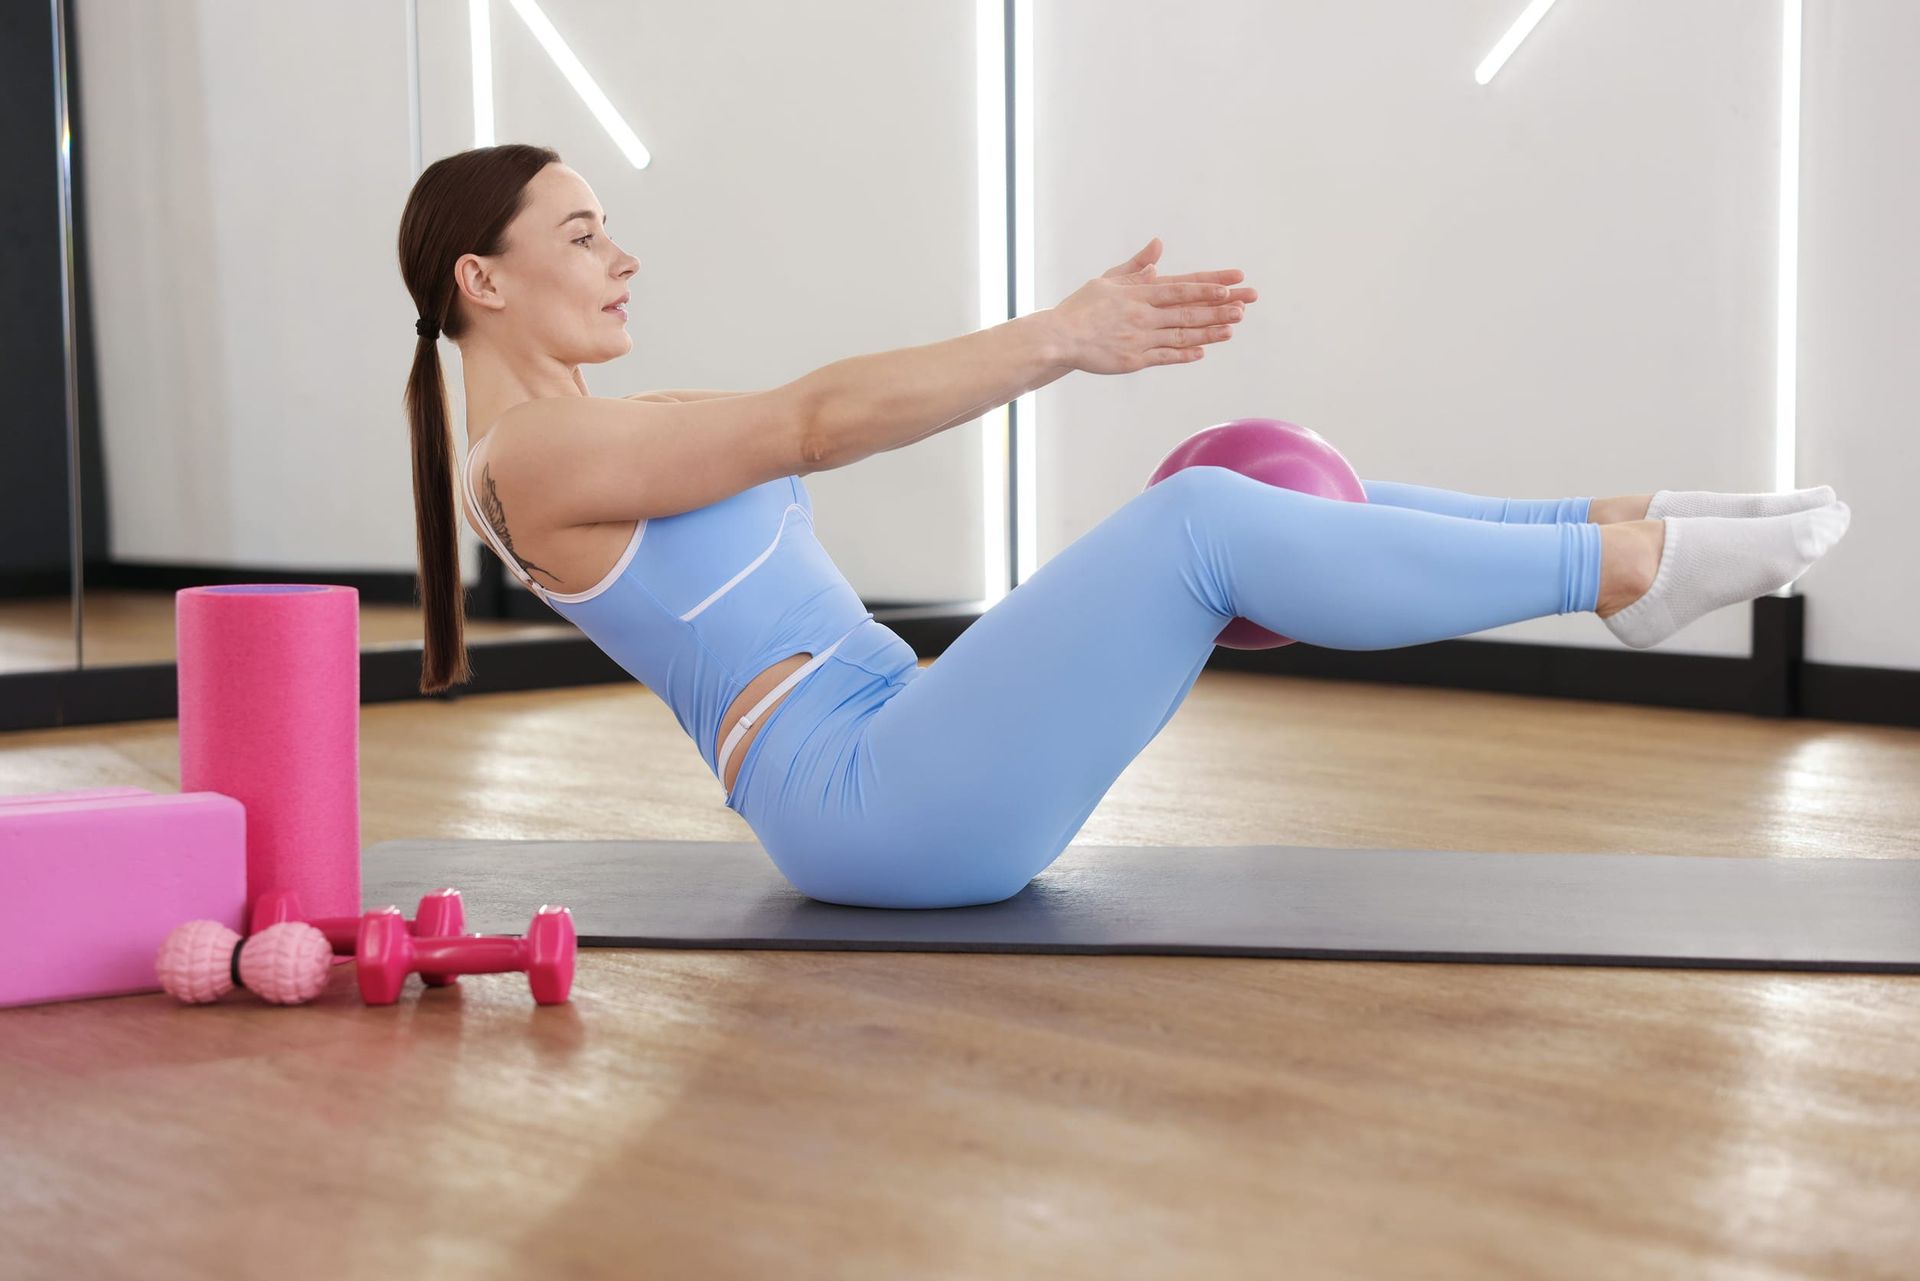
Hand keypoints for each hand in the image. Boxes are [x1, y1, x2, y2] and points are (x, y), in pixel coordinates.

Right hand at [1047, 237, 1256, 374]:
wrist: (1059, 338)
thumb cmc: (1082, 308)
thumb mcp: (1108, 280)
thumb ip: (1136, 265)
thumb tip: (1158, 245)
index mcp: (1138, 293)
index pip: (1181, 286)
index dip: (1208, 285)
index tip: (1232, 283)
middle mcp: (1143, 314)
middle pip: (1188, 309)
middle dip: (1220, 307)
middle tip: (1245, 304)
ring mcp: (1140, 339)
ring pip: (1182, 333)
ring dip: (1209, 330)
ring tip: (1233, 326)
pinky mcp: (1134, 360)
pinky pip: (1165, 356)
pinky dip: (1185, 353)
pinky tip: (1203, 350)